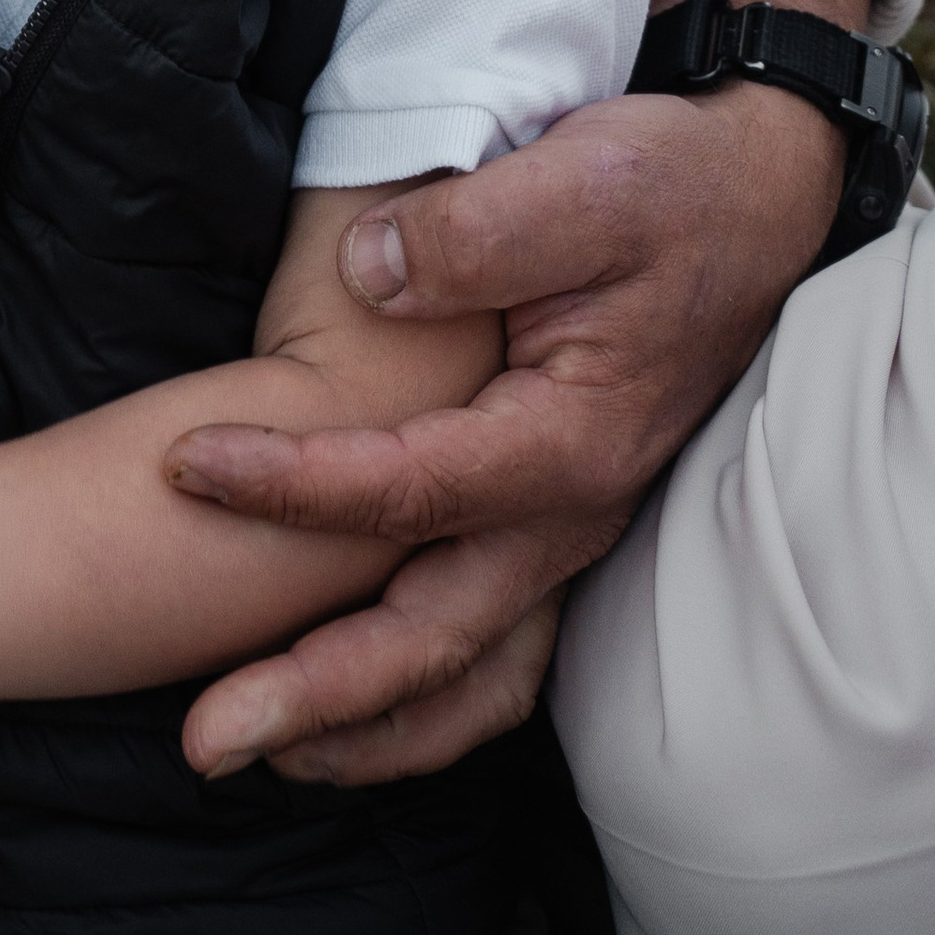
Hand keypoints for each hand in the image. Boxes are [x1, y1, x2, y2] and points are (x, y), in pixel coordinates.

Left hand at [169, 74, 844, 783]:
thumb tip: (364, 272)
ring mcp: (565, 527)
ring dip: (366, 725)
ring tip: (262, 749)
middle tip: (204, 737)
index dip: (291, 485)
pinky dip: (420, 698)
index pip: (409, 490)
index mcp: (569, 440)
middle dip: (314, 693)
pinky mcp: (550, 517)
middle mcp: (569, 512)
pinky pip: (491, 647)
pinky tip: (348, 708)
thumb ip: (471, 235)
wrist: (750, 198)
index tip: (184, 467)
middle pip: (433, 635)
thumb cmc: (665, 187)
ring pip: (468, 671)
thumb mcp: (580, 184)